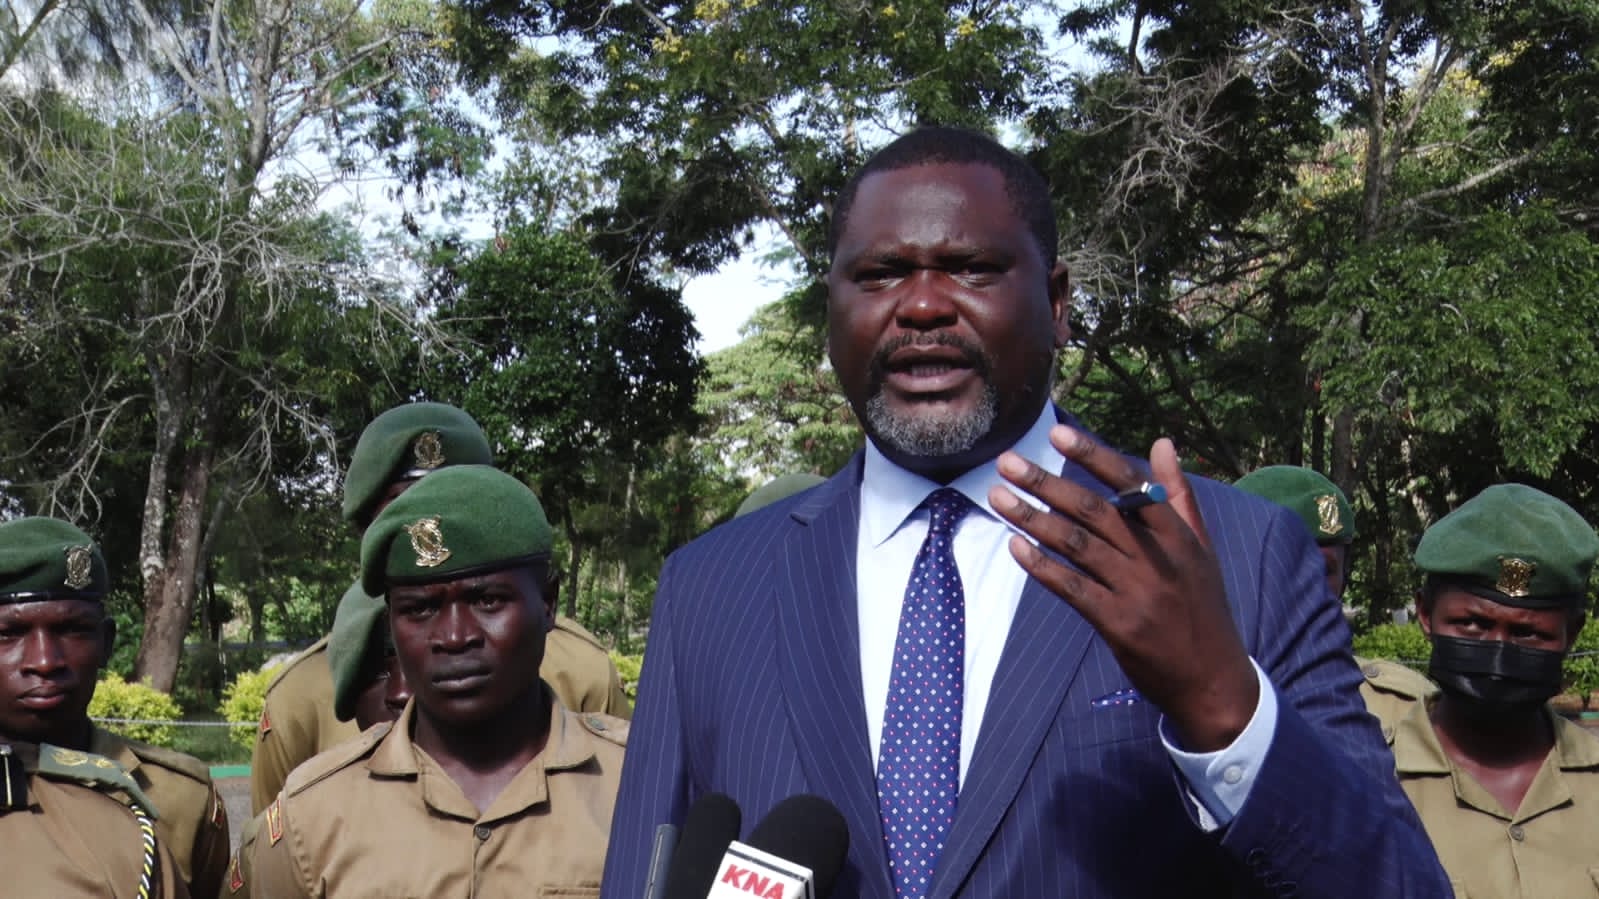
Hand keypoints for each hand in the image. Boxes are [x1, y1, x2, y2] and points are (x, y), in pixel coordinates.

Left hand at [987, 426, 1258, 750]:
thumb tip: (1163, 443)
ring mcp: (1137, 591)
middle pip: (1094, 510)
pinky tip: (1014, 546)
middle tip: (1007, 462)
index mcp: (1178, 534)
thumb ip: (1179, 495)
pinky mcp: (1119, 624)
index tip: (1057, 434)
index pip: (1130, 484)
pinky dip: (1041, 566)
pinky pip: (1072, 588)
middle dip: (1046, 483)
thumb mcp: (1200, 549)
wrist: (1213, 681)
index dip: (1092, 456)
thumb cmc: (1202, 607)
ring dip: (1032, 519)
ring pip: (1077, 545)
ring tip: (998, 497)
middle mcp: (1157, 558)